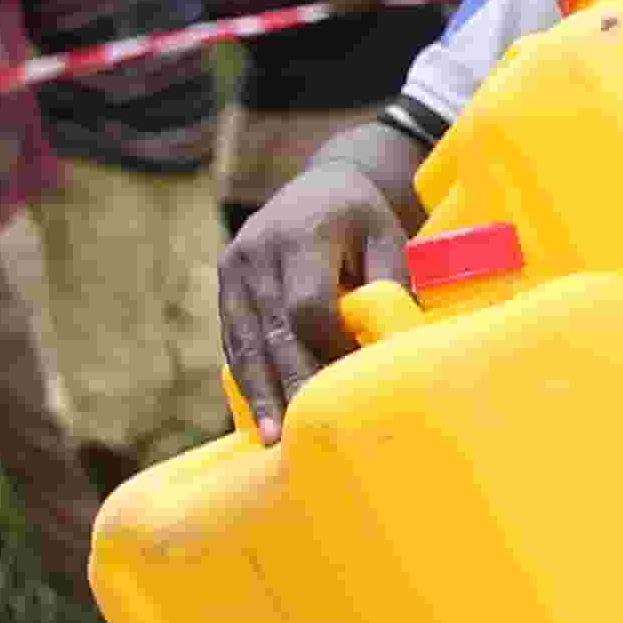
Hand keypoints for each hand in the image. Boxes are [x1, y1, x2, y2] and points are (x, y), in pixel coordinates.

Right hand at [214, 137, 418, 437]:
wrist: (320, 185)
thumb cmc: (366, 220)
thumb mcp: (388, 238)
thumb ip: (389, 284)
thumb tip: (396, 344)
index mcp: (302, 235)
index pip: (306, 306)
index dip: (327, 349)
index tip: (350, 384)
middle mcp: (259, 250)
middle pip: (271, 330)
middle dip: (286, 384)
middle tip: (296, 435)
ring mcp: (235, 266)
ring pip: (245, 339)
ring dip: (258, 390)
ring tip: (271, 438)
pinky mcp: (226, 281)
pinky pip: (234, 336)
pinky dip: (246, 374)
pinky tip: (257, 412)